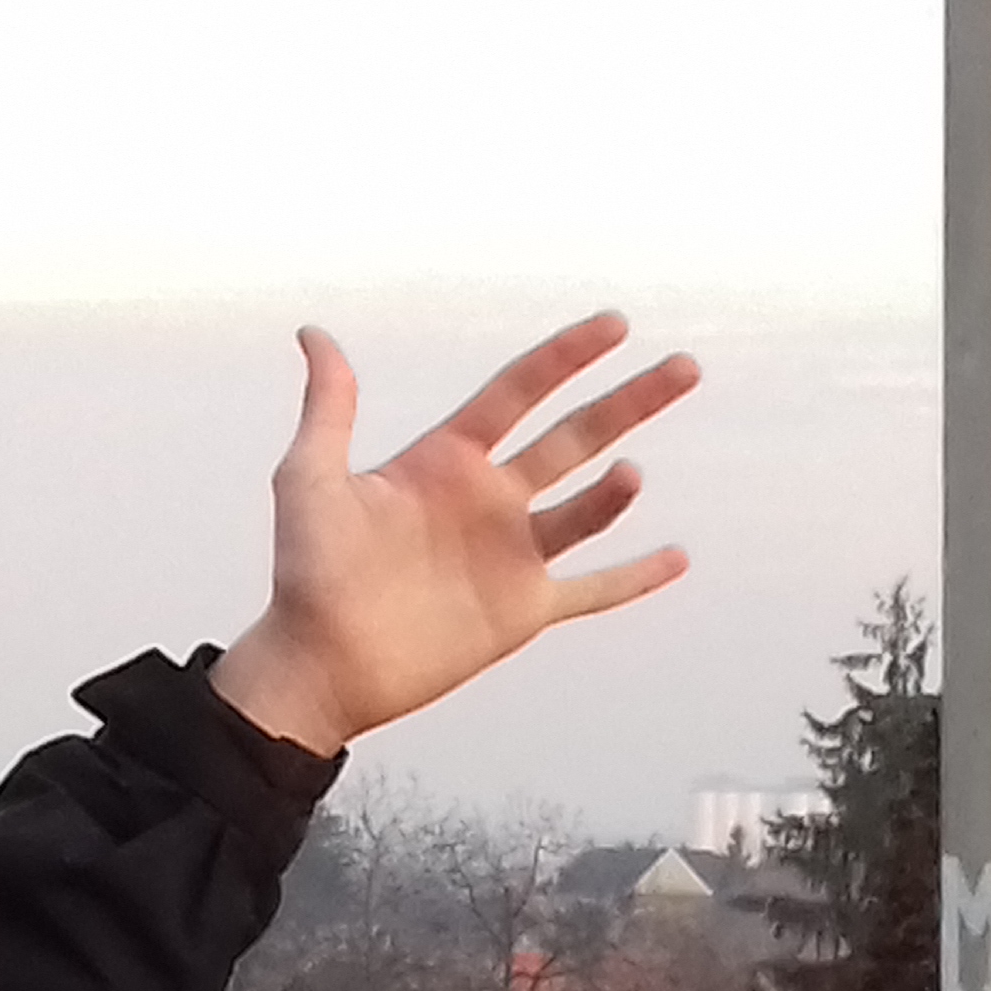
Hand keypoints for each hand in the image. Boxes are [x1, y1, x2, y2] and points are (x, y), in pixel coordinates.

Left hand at [206, 312, 698, 754]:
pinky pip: (593, 590)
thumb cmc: (306, 572)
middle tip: (684, 368)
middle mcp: (487, 500)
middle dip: (629, 402)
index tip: (615, 325)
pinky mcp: (522, 610)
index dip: (566, 357)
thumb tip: (314, 333)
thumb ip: (328, 408)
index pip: (518, 392)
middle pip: (574, 439)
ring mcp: (510, 555)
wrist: (319, 665)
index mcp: (445, 460)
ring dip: (613, 492)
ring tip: (627, 474)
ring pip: (587, 510)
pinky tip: (677, 557)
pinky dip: (636, 576)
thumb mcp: (311, 479)